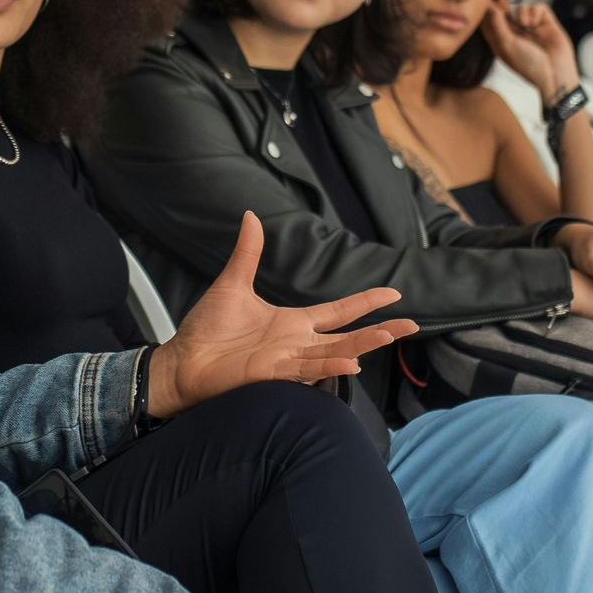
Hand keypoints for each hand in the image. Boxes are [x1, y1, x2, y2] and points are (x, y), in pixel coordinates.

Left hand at [147, 212, 418, 417]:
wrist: (181, 362)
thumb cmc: (205, 331)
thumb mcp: (232, 284)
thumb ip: (248, 253)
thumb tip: (249, 217)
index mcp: (292, 322)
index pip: (339, 311)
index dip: (366, 302)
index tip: (393, 292)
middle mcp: (296, 343)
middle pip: (348, 336)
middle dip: (380, 330)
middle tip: (411, 325)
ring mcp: (287, 361)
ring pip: (335, 353)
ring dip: (362, 346)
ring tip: (391, 336)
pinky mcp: (272, 375)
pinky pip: (307, 370)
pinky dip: (329, 367)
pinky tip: (351, 362)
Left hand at [481, 1, 577, 103]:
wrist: (554, 73)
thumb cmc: (528, 64)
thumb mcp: (507, 45)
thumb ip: (497, 24)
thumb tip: (488, 5)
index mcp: (502, 42)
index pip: (490, 23)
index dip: (488, 12)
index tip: (488, 5)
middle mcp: (516, 34)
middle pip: (505, 12)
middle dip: (503, 6)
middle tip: (502, 1)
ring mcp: (532, 28)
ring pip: (522, 7)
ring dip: (521, 12)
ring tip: (526, 25)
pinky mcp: (546, 23)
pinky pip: (538, 7)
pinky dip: (535, 12)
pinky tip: (535, 24)